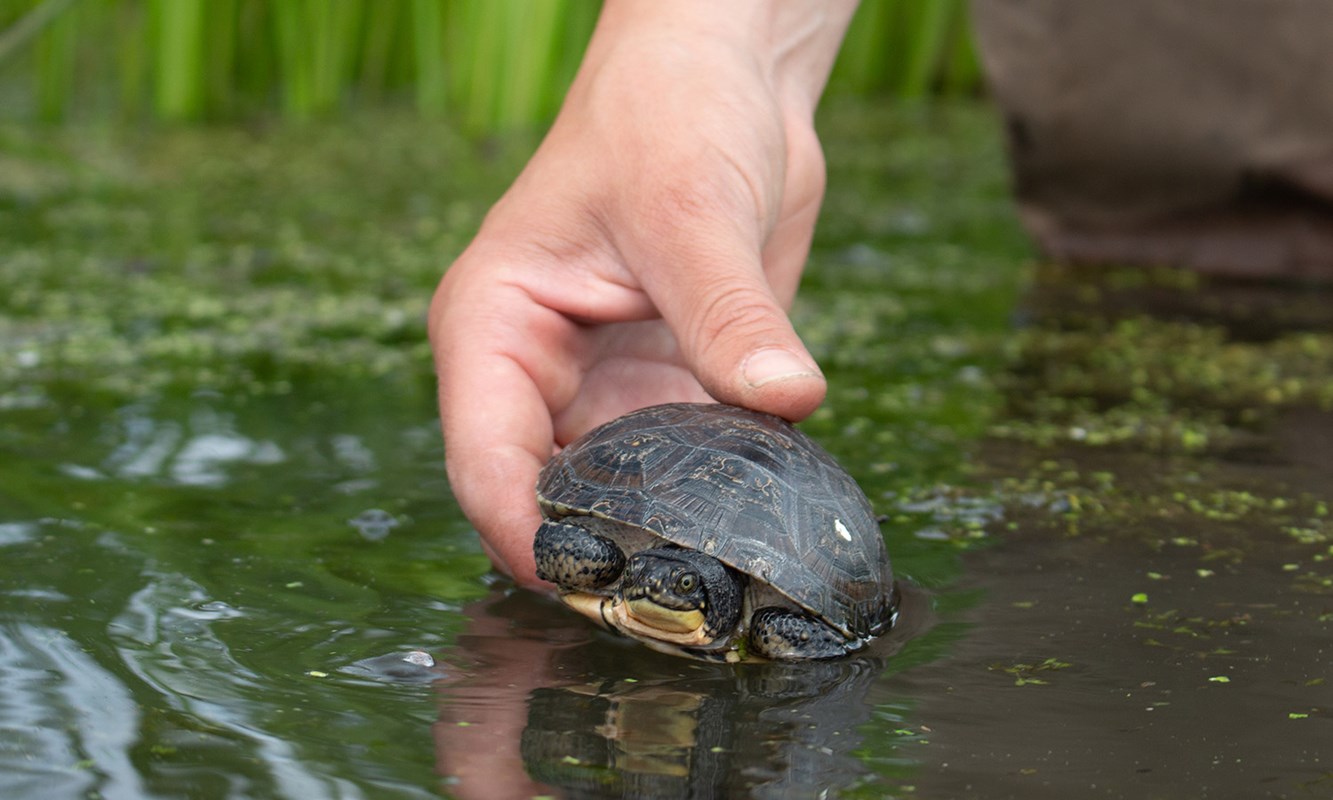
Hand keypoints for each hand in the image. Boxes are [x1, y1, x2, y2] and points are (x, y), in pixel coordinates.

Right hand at [429, 1, 857, 586]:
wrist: (724, 78)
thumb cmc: (667, 112)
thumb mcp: (691, 210)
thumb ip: (728, 313)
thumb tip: (786, 398)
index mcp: (495, 325)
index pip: (486, 460)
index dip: (526, 534)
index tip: (593, 585)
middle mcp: (538, 371)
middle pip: (548, 495)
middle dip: (603, 550)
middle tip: (677, 599)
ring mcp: (604, 386)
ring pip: (619, 493)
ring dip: (666, 531)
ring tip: (726, 573)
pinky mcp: (668, 387)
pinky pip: (685, 464)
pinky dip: (716, 495)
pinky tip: (761, 519)